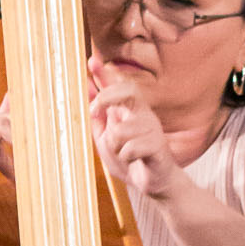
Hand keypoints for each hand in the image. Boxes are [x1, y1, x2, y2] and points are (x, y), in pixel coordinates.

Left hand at [88, 60, 177, 195]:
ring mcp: (152, 129)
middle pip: (127, 91)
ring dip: (115, 147)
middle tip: (93, 112)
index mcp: (131, 112)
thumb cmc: (131, 161)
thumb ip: (97, 119)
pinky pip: (130, 148)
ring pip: (120, 130)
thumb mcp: (106, 140)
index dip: (104, 73)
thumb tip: (86, 91)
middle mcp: (143, 115)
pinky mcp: (157, 146)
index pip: (118, 86)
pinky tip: (134, 161)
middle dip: (105, 97)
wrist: (154, 185)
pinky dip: (126, 158)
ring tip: (123, 154)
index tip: (92, 60)